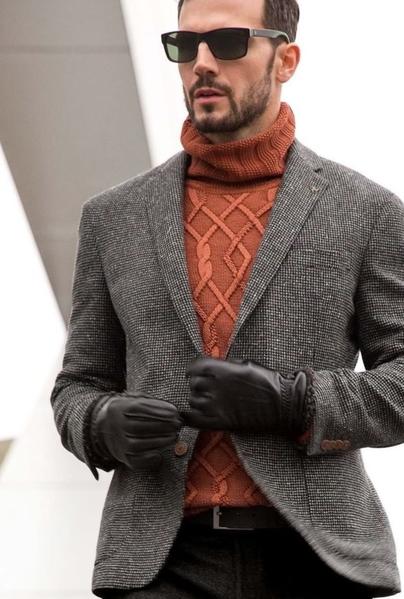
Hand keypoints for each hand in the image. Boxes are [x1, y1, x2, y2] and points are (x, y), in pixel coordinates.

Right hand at [90, 391, 182, 469]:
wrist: (105, 427)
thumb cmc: (129, 411)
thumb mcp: (135, 399)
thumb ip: (151, 402)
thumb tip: (172, 411)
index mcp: (119, 408)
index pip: (138, 408)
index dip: (158, 410)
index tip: (174, 412)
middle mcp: (116, 426)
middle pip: (138, 427)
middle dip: (162, 426)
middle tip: (177, 424)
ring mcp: (118, 442)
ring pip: (137, 444)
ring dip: (159, 441)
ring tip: (174, 436)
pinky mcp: (123, 457)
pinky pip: (136, 461)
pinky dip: (149, 459)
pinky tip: (161, 453)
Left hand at [183, 357, 307, 435]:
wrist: (284, 405)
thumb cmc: (269, 382)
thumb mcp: (247, 365)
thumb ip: (227, 366)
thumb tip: (214, 368)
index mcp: (223, 370)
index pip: (196, 367)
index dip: (192, 370)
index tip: (192, 373)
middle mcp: (217, 386)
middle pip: (194, 384)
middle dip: (198, 385)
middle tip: (206, 389)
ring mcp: (218, 405)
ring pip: (194, 401)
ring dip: (198, 401)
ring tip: (208, 402)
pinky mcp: (221, 422)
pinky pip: (194, 420)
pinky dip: (188, 418)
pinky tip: (187, 416)